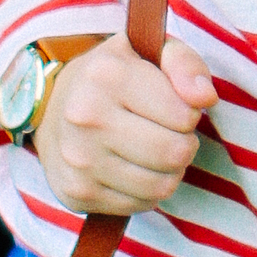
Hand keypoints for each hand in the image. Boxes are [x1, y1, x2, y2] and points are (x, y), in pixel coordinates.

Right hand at [32, 34, 216, 217]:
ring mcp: (78, 159)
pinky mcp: (76, 193)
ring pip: (161, 186)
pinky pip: (140, 205)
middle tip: (170, 133)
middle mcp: (86, 117)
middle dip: (184, 144)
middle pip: (174, 153)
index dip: (190, 113)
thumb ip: (185, 64)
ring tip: (155, 150)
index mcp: (107, 75)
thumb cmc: (115, 76)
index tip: (174, 106)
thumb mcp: (151, 51)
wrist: (52, 108)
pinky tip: (133, 168)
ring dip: (169, 171)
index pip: (184, 115)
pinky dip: (147, 191)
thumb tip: (204, 98)